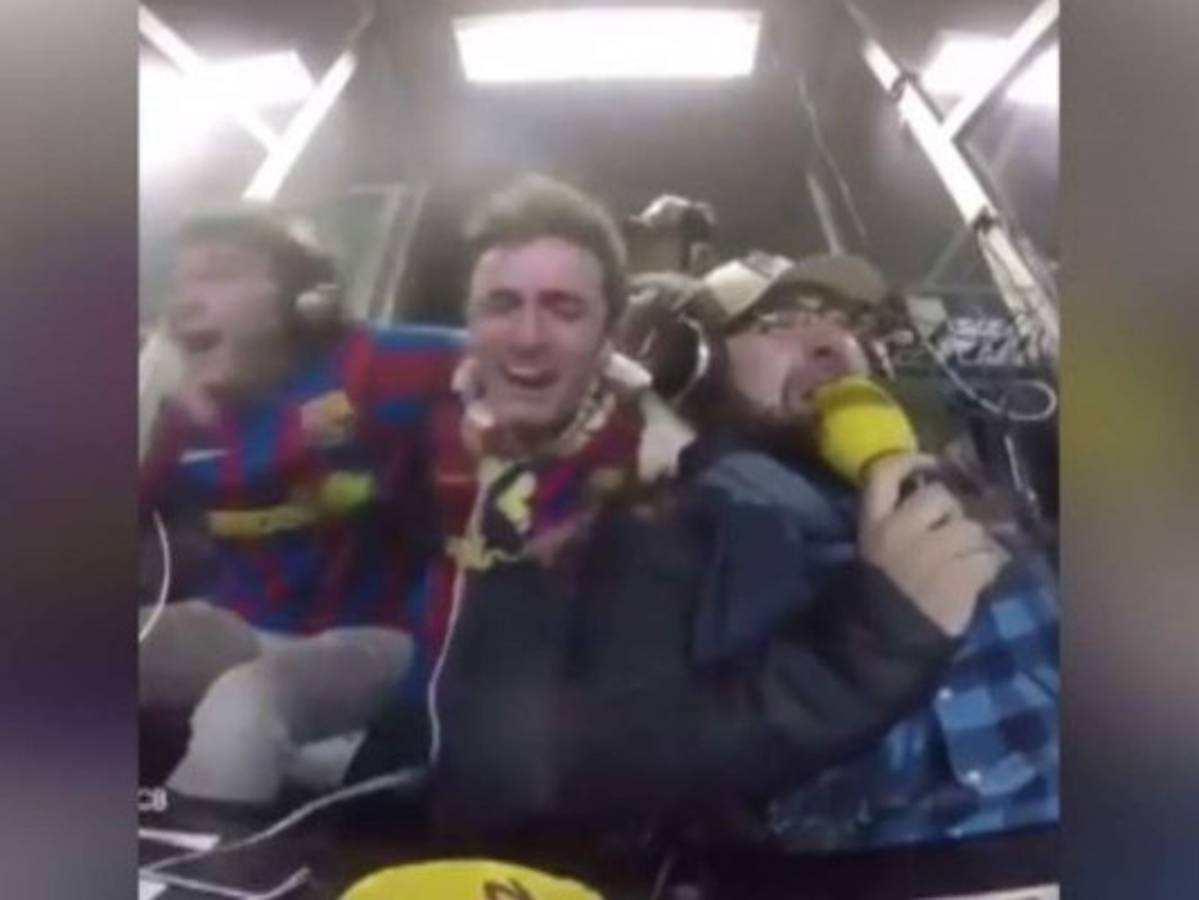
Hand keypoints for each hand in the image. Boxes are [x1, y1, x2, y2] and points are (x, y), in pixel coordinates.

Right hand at [858, 453, 1008, 635]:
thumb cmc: (881, 595)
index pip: (884, 473)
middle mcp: (901, 531)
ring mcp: (932, 553)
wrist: (885, 643)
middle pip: (939, 496)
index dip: (910, 460)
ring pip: (971, 527)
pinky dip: (988, 567)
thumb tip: (941, 501)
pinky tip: (979, 578)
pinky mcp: (959, 577)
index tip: (932, 463)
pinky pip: (988, 558)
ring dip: (975, 543)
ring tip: (968, 560)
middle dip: (952, 512)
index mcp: (874, 524)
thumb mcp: (877, 550)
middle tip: (952, 532)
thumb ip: (900, 521)